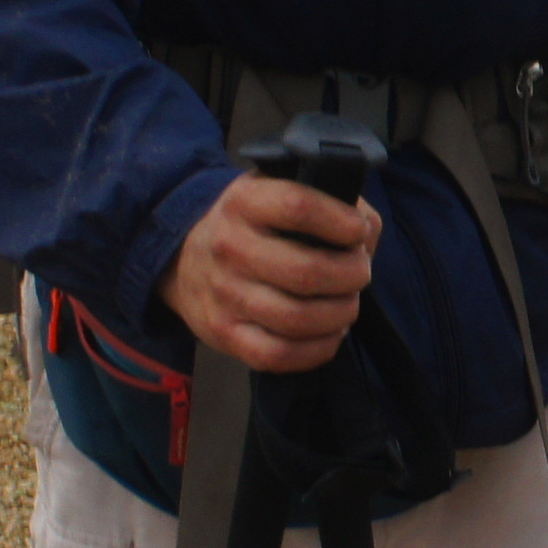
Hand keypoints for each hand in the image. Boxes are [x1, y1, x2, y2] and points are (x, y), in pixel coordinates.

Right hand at [158, 169, 380, 374]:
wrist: (182, 259)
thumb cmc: (251, 226)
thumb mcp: (278, 192)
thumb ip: (331, 202)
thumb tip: (365, 232)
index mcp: (245, 201)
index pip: (299, 207)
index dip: (343, 223)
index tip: (358, 231)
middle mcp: (229, 246)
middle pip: (306, 272)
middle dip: (352, 275)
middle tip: (359, 272)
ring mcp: (224, 294)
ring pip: (297, 318)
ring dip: (340, 314)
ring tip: (347, 303)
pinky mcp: (224, 334)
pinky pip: (279, 355)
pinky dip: (318, 349)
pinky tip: (330, 333)